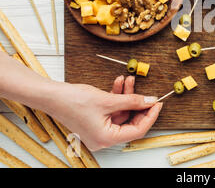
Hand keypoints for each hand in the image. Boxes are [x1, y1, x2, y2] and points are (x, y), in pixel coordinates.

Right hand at [48, 75, 162, 150]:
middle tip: (148, 92)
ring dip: (126, 96)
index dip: (150, 116)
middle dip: (138, 103)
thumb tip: (151, 100)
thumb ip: (132, 100)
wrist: (51, 95)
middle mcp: (103, 138)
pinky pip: (112, 110)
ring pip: (121, 113)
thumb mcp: (108, 99)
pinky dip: (117, 97)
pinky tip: (118, 83)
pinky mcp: (95, 121)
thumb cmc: (73, 100)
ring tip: (128, 79)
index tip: (158, 103)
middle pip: (130, 122)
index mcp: (106, 139)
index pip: (138, 130)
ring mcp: (99, 130)